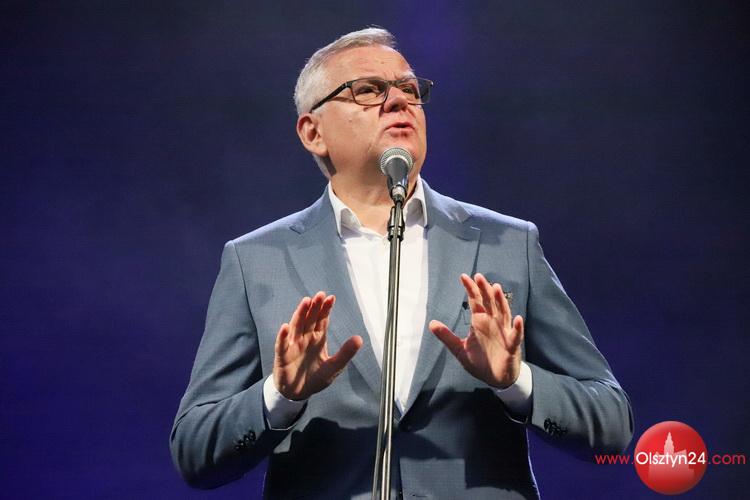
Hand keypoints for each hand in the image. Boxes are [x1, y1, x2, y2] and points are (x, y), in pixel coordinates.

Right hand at [273, 291, 362, 399]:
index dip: (326, 309)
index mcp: (317, 339)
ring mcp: (293, 345)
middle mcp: (305, 338)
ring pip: (296, 326)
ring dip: (300, 314)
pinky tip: (285, 327)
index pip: (322, 320)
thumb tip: (359, 339)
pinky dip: (282, 336)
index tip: (331, 298)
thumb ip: (345, 353)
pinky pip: (281, 345)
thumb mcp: (334, 367)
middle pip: (309, 319)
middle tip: (320, 295)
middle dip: (314, 307)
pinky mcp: (282, 356)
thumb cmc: (315, 378)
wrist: (298, 393)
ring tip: (305, 302)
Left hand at [429, 273, 523, 388]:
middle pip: (489, 302)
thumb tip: (431, 323)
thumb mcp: (460, 350)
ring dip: (500, 301)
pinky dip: (517, 327)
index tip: (464, 277)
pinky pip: (516, 335)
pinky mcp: (512, 345)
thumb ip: (447, 336)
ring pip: (503, 313)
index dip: (471, 289)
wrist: (495, 379)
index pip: (475, 301)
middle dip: (484, 290)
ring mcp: (504, 332)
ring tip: (496, 288)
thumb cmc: (480, 362)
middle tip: (479, 276)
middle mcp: (492, 323)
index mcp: (480, 322)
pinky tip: (517, 318)